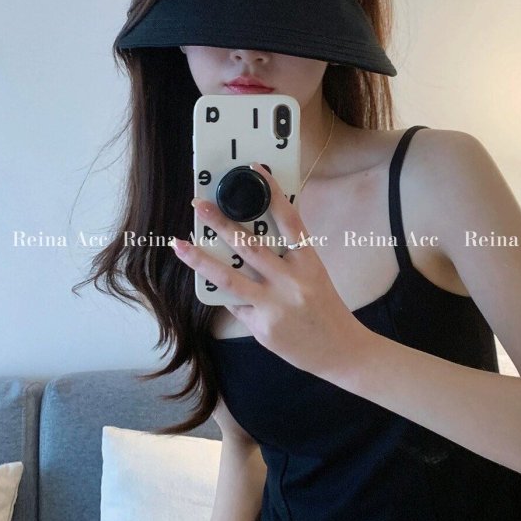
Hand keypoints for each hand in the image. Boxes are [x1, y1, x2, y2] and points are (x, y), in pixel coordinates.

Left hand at [171, 162, 368, 376]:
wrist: (340, 351)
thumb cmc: (326, 309)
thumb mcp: (314, 276)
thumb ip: (287, 259)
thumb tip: (248, 243)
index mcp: (309, 262)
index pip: (289, 219)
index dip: (272, 192)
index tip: (255, 169)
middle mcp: (291, 281)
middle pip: (249, 245)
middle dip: (220, 223)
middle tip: (198, 205)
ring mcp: (274, 305)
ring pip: (229, 277)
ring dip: (200, 259)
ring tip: (179, 244)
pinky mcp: (261, 326)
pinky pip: (235, 305)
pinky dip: (226, 295)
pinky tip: (215, 289)